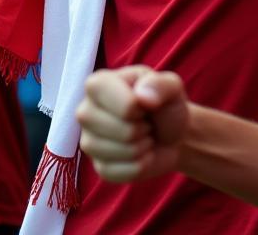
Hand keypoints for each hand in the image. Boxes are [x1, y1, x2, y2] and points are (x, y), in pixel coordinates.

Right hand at [77, 66, 189, 182]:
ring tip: (143, 135)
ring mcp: (89, 141)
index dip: (140, 109)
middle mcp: (85, 112)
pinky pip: (123, 173)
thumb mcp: (171, 86)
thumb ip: (161, 84)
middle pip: (121, 131)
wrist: (171, 135)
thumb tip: (142, 97)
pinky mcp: (99, 167)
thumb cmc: (166, 105)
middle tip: (145, 121)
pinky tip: (140, 153)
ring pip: (121, 153)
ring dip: (142, 147)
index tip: (143, 104)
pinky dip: (140, 165)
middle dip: (142, 129)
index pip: (123, 105)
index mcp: (98, 84)